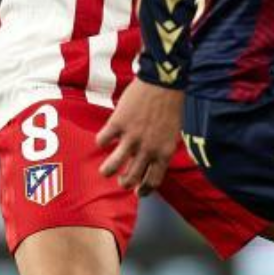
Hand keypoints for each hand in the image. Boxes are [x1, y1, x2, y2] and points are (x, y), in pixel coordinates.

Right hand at [96, 79, 184, 195]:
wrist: (163, 82)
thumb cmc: (170, 106)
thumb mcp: (172, 134)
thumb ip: (160, 150)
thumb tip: (147, 163)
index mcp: (164, 152)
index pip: (152, 181)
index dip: (144, 190)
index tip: (138, 191)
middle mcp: (147, 149)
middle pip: (131, 178)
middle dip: (124, 184)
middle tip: (121, 182)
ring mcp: (131, 137)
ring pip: (112, 166)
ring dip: (107, 171)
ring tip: (106, 171)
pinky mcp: (117, 123)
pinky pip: (102, 141)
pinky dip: (101, 142)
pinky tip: (104, 138)